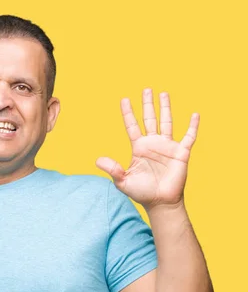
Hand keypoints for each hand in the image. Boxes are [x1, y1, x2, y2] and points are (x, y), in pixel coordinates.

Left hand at [96, 88, 198, 208]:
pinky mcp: (181, 153)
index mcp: (138, 147)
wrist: (160, 202)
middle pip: (149, 118)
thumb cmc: (141, 192)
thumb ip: (112, 169)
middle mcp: (152, 143)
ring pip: (167, 122)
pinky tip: (194, 114)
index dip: (128, 113)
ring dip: (165, 108)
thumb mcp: (122, 181)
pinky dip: (192, 126)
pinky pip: (188, 137)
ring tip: (164, 93)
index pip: (132, 126)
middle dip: (147, 104)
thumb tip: (97, 160)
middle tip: (146, 89)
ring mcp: (167, 146)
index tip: (124, 99)